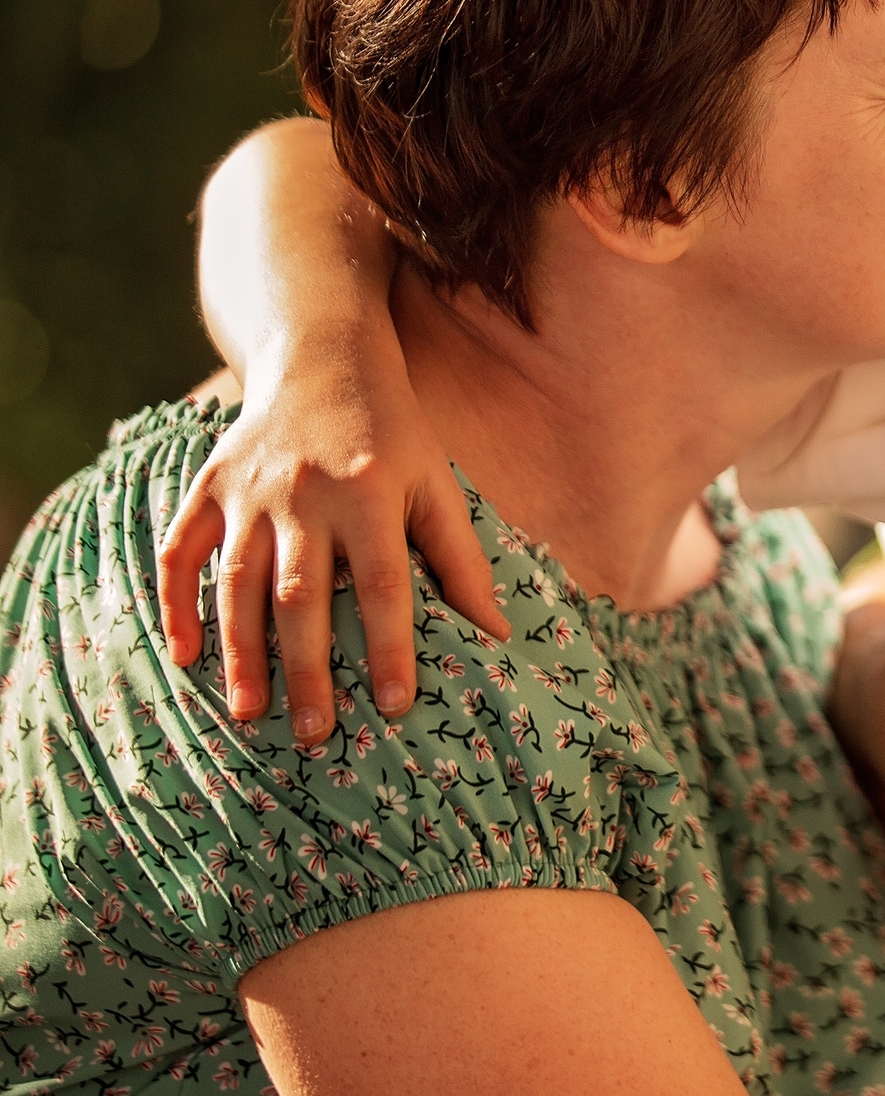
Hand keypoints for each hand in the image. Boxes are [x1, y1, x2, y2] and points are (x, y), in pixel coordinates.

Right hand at [155, 323, 504, 742]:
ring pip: (238, 583)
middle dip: (308, 669)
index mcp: (371, 493)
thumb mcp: (437, 484)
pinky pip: (181, 552)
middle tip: (315, 734)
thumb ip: (460, 559)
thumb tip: (496, 634)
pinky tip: (185, 657)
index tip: (395, 706)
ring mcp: (248, 491)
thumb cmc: (392, 435)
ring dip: (241, 652)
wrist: (321, 361)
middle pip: (303, 595)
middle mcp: (304, 495)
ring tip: (251, 713)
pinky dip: (178, 605)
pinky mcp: (207, 487)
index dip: (392, 647)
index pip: (385, 584)